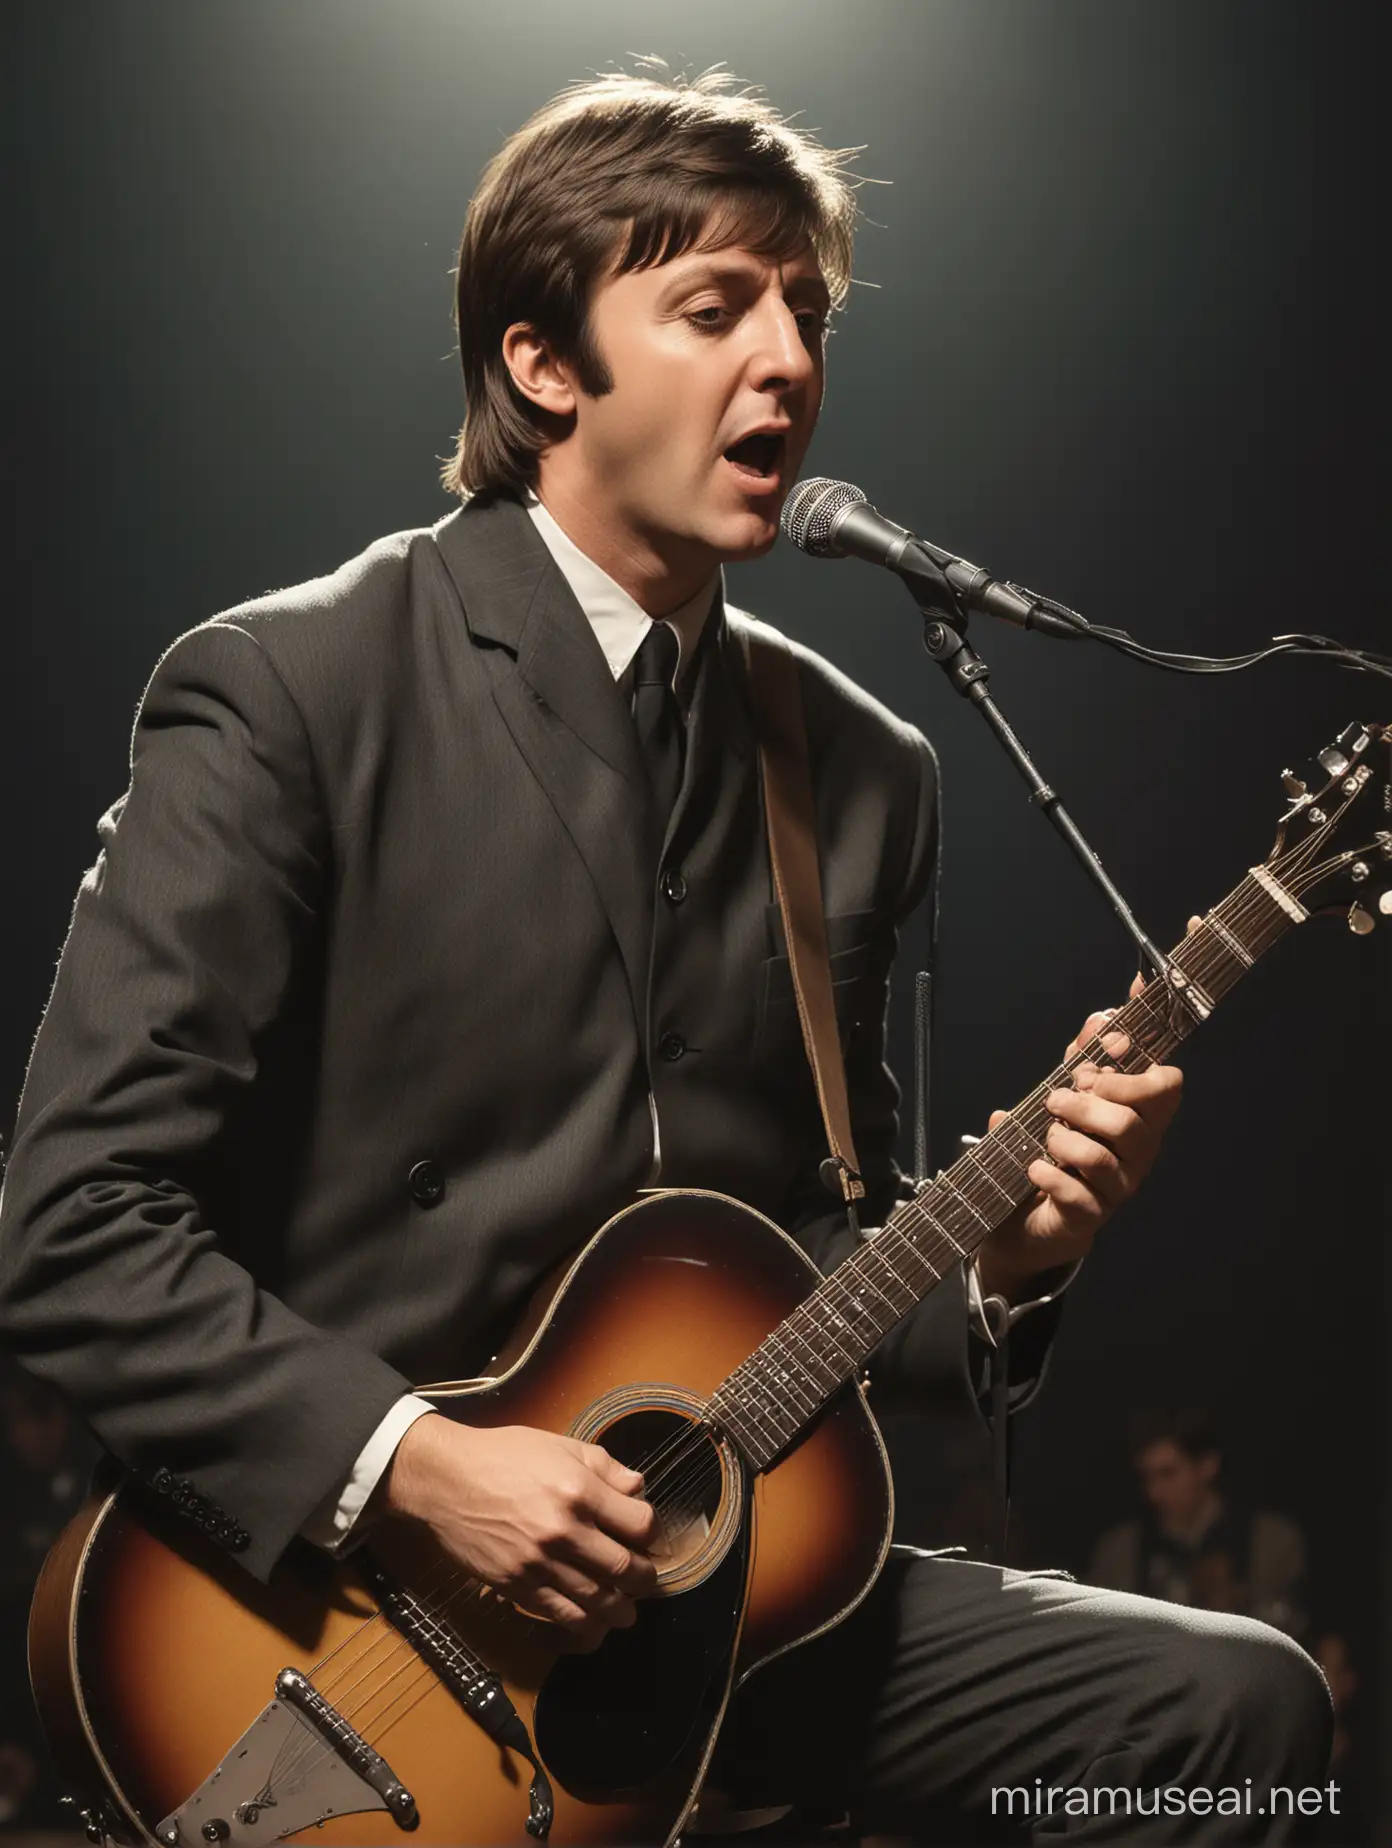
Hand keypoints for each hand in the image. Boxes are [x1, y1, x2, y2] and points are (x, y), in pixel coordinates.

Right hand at [381, 1414, 659, 1649]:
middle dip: (644, 1578)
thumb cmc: (502, 1456)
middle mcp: (565, 1530)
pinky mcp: (518, 1586)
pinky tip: (595, 1626)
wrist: (445, 1481)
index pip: (640, 1524)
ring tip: (627, 1611)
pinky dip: (586, 1627)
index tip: (646, 1536)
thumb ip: (604, 1466)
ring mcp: (541, 1563)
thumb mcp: (558, 1445)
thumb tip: (637, 1489)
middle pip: (626, 1568)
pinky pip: (563, 1616)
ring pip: (599, 1600)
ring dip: (622, 1611)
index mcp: (580, 1490)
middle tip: (645, 1579)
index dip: (651, 1533)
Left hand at [975, 945, 1190, 1301]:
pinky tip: (1034, 1168)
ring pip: (1102, 1156)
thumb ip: (1082, 1060)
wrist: (1028, 1216)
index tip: (1102, 1052)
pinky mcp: (1089, 1216)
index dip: (1137, 1066)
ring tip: (1046, 1135)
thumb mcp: (1066, 1099)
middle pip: (1131, 1120)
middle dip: (1086, 1103)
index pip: (1167, 1086)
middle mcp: (1138, 1153)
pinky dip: (1049, 1175)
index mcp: (1140, 1118)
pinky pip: (1076, 1193)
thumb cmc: (1057, 1149)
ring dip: (1064, 1138)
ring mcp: (1117, 1187)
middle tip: (1056, 1100)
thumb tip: (1099, 1018)